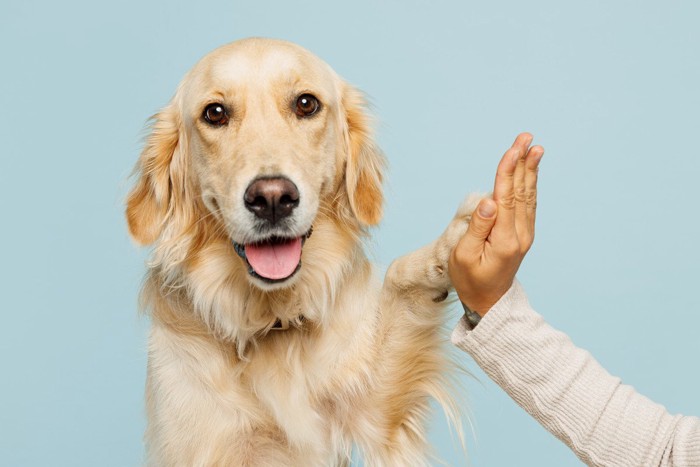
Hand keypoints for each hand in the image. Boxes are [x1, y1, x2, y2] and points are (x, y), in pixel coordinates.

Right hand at [448, 133, 543, 315]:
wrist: (489, 302)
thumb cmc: (469, 279)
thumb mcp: (463, 256)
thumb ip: (477, 227)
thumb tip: (489, 201)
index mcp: (504, 239)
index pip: (506, 197)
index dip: (508, 171)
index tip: (513, 148)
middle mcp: (519, 234)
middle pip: (521, 191)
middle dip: (523, 162)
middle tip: (527, 138)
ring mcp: (524, 234)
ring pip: (528, 196)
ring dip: (529, 170)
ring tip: (534, 147)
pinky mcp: (523, 235)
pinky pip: (528, 204)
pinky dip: (529, 184)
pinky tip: (530, 171)